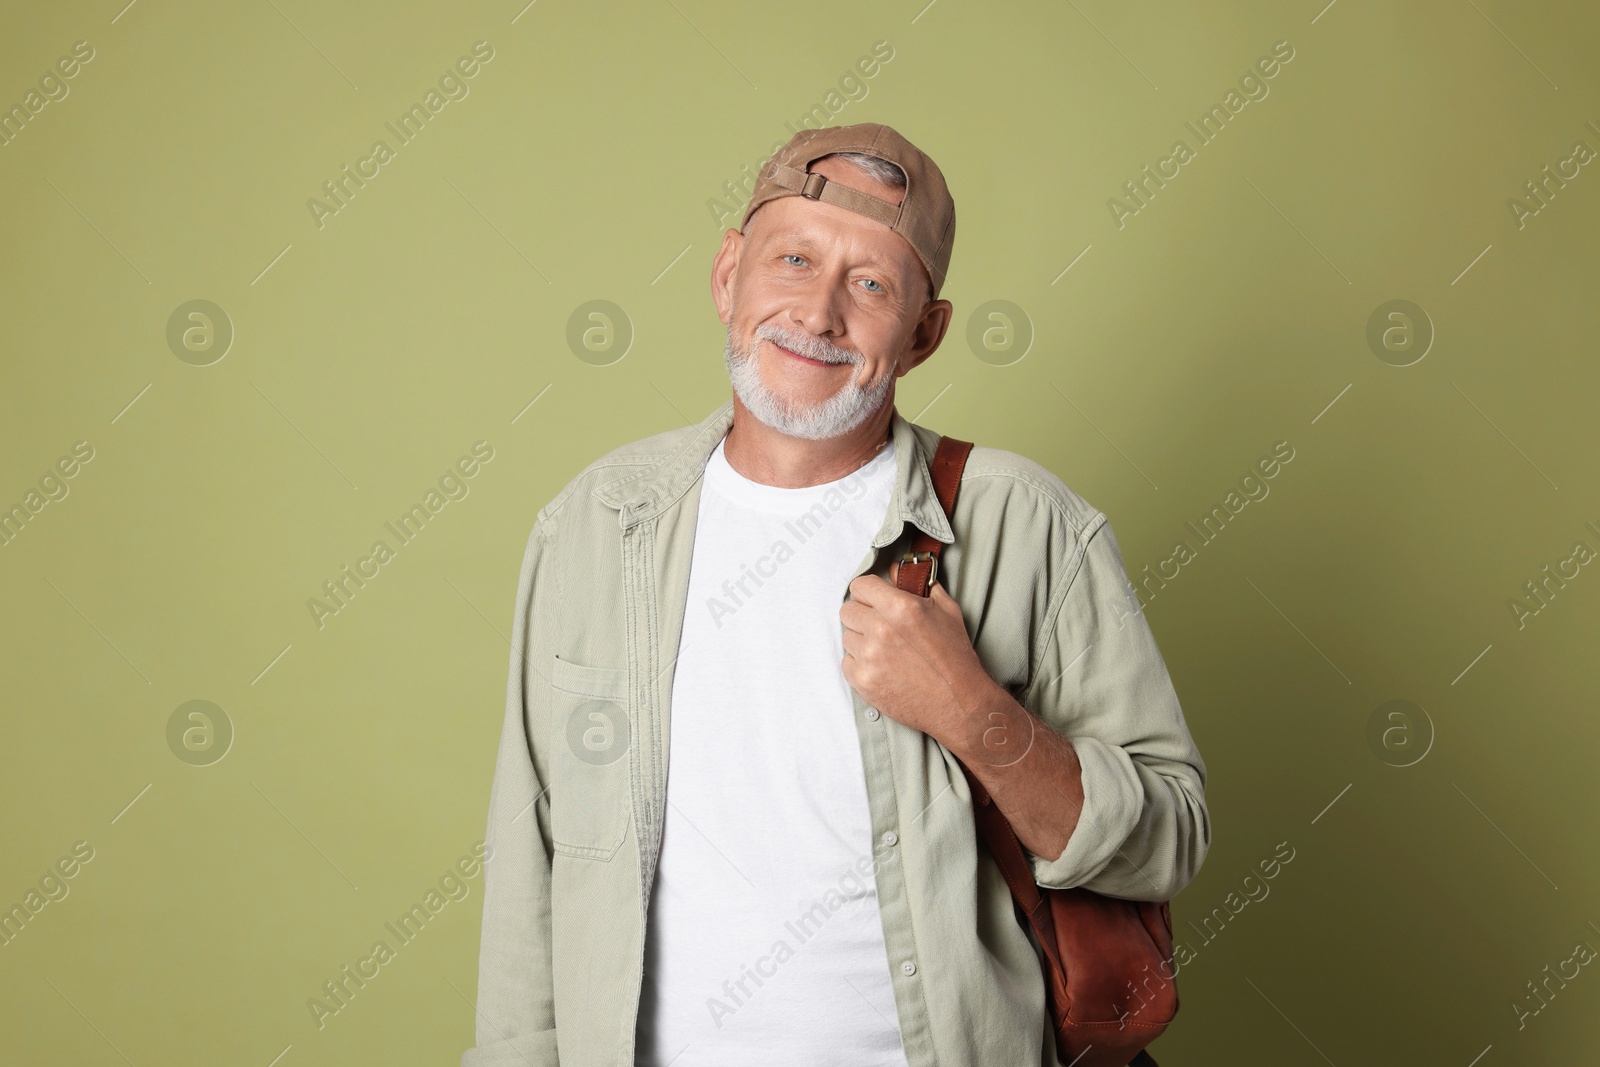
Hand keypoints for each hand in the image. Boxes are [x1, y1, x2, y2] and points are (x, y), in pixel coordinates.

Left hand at [839, 562, 1012, 754]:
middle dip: (862, 615)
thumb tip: (896, 570)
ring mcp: (870, 657)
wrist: (959, 702)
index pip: (860, 586)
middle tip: (880, 626)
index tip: (873, 600)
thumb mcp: (946, 611)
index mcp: (901, 607)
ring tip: (885, 651)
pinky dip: (860, 664)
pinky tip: (882, 667)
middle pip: (848, 610)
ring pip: (847, 637)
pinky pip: (847, 662)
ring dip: (861, 641)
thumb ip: (919, 586)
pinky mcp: (863, 681)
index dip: (867, 592)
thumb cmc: (955, 657)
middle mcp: (881, 629)